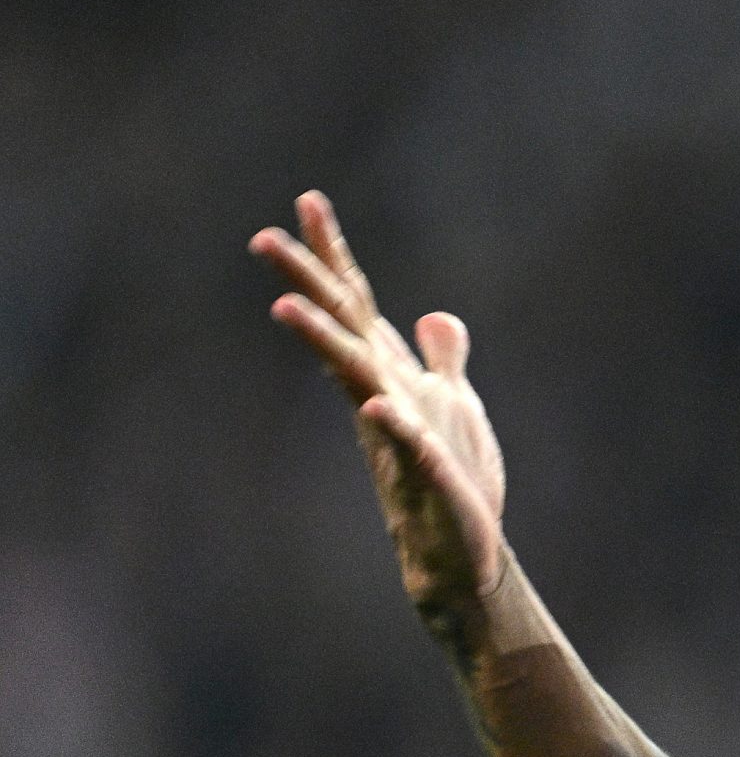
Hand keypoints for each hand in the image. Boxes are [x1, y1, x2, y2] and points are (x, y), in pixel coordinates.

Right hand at [252, 191, 507, 619]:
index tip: (308, 199)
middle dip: (308, 285)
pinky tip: (378, 407)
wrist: (461, 557)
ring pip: (357, 383)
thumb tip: (434, 316)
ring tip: (286, 308)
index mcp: (392, 378)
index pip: (358, 306)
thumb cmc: (453, 483)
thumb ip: (443, 361)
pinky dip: (395, 428)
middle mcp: (385, 399)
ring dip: (327, 345)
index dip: (335, 255)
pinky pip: (410, 450)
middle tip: (261, 237)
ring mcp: (402, 439)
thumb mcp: (456, 407)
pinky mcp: (430, 481)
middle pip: (343, 332)